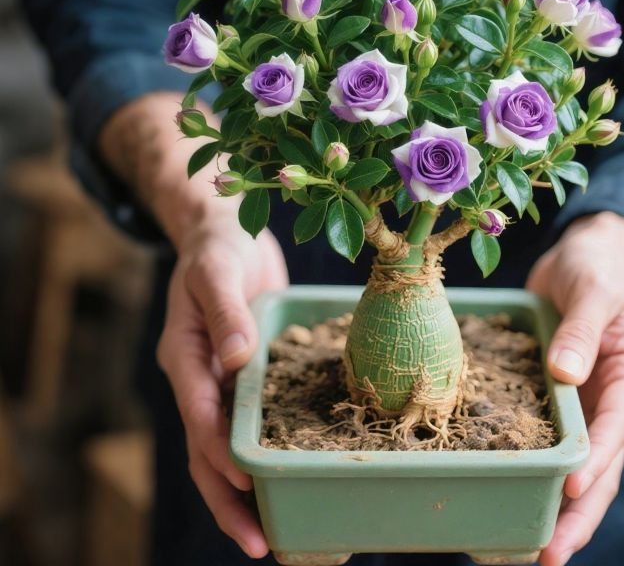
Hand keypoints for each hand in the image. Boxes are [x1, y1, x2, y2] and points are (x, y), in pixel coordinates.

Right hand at [156, 203, 287, 558]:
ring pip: (230, 447)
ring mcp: (224, 380)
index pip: (200, 415)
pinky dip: (268, 450)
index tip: (244, 483)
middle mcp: (202, 377)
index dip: (219, 452)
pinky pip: (256, 420)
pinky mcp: (250, 374)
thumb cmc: (216, 247)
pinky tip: (293, 473)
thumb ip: (224, 311)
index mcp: (185, 355)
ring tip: (276, 534)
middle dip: (230, 498)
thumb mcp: (216, 270)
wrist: (226, 233)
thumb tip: (236, 359)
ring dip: (248, 490)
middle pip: (209, 451)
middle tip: (261, 544)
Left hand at [526, 212, 623, 565]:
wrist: (583, 257)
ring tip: (529, 548)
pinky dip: (533, 464)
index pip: (615, 426)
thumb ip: (582, 330)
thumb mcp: (593, 292)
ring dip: (556, 503)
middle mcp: (608, 398)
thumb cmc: (596, 269)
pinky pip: (545, 435)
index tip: (574, 489)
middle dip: (578, 511)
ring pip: (574, 462)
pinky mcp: (553, 393)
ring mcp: (581, 401)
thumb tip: (565, 373)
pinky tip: (509, 489)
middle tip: (550, 554)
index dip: (597, 460)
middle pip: (600, 465)